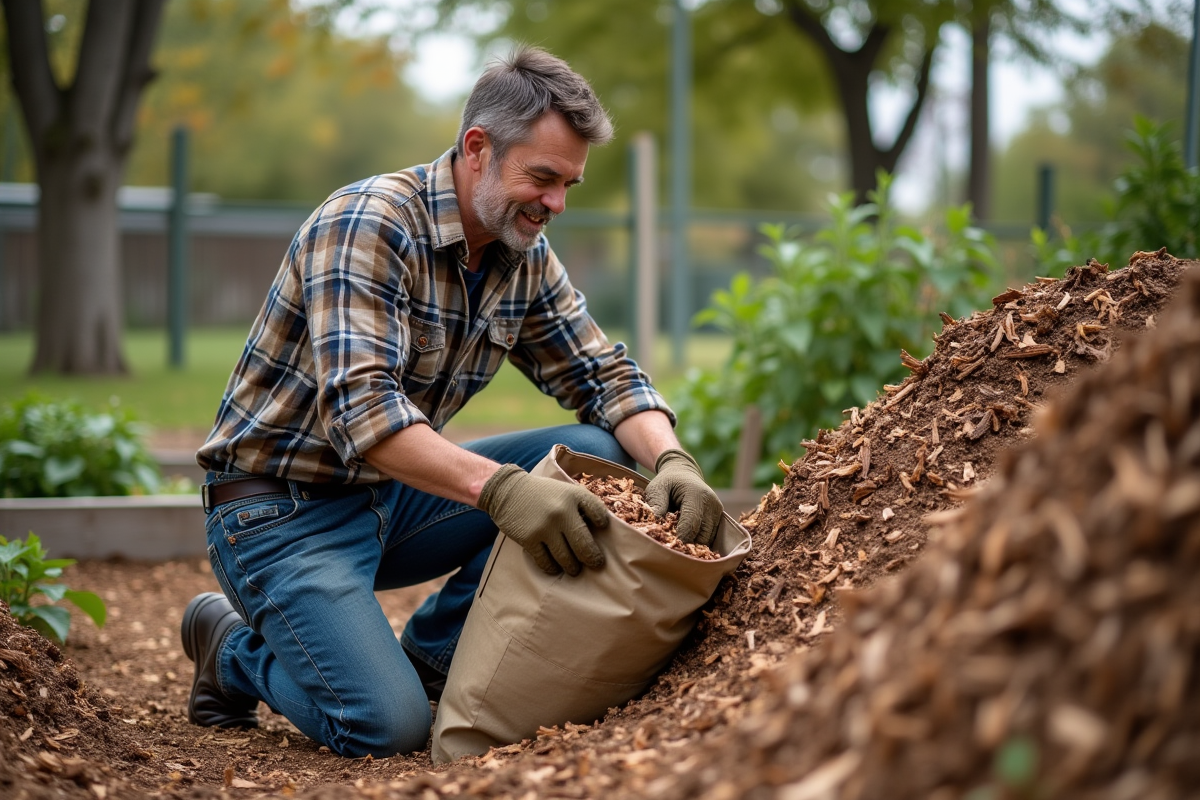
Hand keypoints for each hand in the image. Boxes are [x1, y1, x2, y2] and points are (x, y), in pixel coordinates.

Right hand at [478, 464, 608, 575]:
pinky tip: (555, 566)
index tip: (601, 530)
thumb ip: (582, 505)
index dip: (603, 525)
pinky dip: (553, 567)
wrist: (508, 490)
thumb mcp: (565, 490)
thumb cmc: (542, 494)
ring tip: (574, 568)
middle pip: (585, 546)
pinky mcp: (529, 539)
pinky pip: (546, 563)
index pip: (599, 515)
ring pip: (567, 559)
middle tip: (596, 564)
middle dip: (593, 559)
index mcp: (574, 495)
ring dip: (573, 568)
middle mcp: (562, 512)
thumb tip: (601, 530)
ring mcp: (545, 527)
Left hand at [645, 449, 722, 547]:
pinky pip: (710, 537)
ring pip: (707, 540)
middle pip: (702, 536)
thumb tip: (654, 524)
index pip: (691, 526)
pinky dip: (698, 540)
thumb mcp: (657, 488)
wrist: (683, 473)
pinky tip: (687, 537)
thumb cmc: (668, 481)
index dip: (679, 539)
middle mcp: (711, 504)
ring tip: (678, 541)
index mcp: (696, 495)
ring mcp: (718, 511)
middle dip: (687, 544)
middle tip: (671, 547)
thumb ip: (656, 504)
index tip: (667, 547)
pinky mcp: (719, 517)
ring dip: (693, 543)